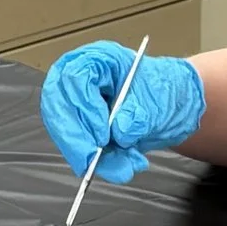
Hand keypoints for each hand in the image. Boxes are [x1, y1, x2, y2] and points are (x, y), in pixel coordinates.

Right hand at [38, 46, 206, 183]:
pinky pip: (73, 144)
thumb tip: (120, 132)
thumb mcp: (156, 101)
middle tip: (92, 160)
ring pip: (62, 128)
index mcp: (99, 58)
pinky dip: (92, 160)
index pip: (77, 78)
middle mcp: (79, 77)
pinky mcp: (75, 124)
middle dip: (75, 137)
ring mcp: (74, 100)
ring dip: (84, 153)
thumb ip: (138, 116)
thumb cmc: (161, 92)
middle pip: (59, 104)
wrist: (166, 106)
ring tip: (116, 167)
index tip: (101, 136)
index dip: (86, 108)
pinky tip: (116, 167)